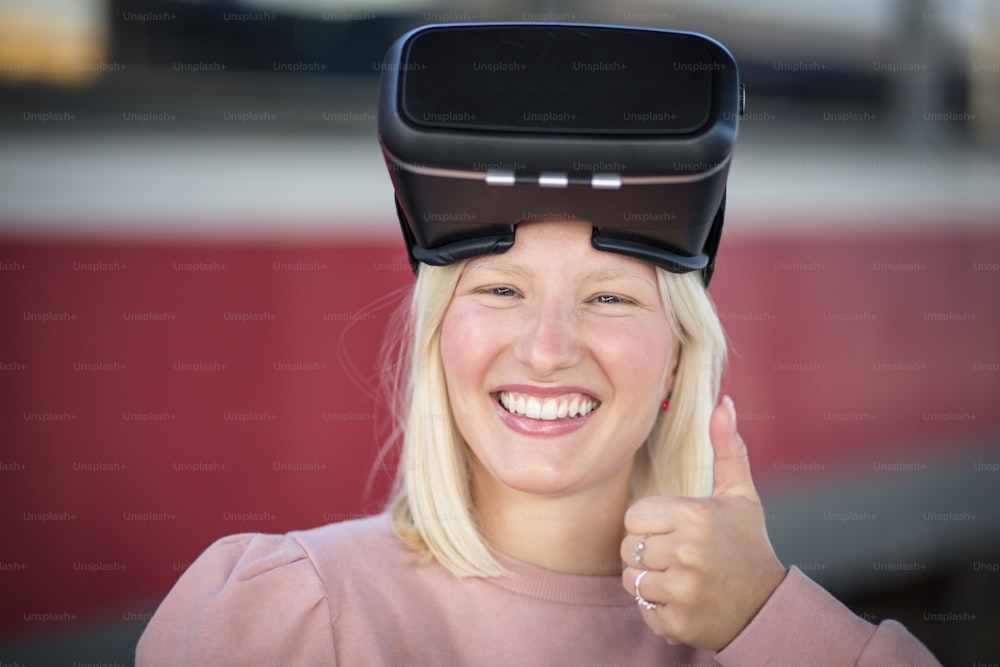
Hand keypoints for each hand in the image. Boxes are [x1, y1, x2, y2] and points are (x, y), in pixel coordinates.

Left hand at [620, 395, 786, 649]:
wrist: (767, 608)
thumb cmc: (747, 545)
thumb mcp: (740, 495)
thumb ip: (727, 447)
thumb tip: (723, 402)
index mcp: (694, 516)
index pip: (633, 517)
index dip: (651, 524)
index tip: (677, 530)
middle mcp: (687, 553)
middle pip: (628, 547)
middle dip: (648, 552)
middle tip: (680, 555)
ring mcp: (682, 590)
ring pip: (630, 579)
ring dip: (650, 580)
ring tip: (681, 576)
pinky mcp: (675, 622)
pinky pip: (642, 608)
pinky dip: (657, 607)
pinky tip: (683, 599)